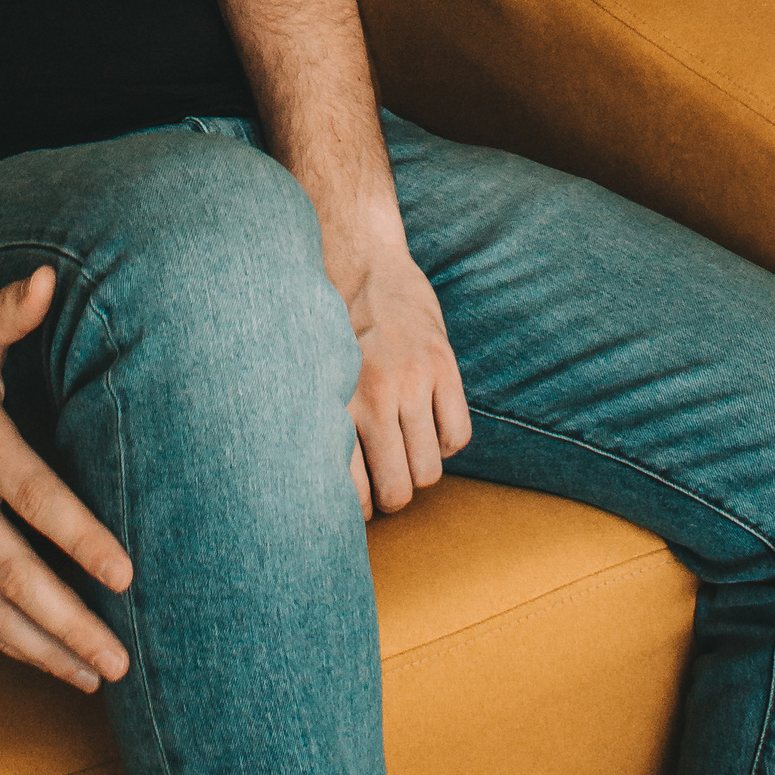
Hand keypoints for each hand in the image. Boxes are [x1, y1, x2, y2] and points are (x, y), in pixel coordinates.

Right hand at [0, 268, 132, 691]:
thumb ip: (11, 308)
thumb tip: (48, 276)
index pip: (33, 496)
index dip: (80, 536)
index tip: (125, 574)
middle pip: (12, 571)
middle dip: (68, 620)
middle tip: (118, 660)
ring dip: (36, 647)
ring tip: (89, 676)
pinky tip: (35, 658)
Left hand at [341, 253, 472, 516]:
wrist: (360, 260)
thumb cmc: (330, 327)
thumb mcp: (317, 377)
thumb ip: (326, 425)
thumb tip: (325, 490)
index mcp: (336, 404)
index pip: (352, 492)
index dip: (359, 514)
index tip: (360, 509)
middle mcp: (373, 396)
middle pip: (398, 491)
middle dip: (395, 496)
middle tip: (388, 481)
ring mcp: (412, 381)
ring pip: (430, 470)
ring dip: (421, 470)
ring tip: (408, 451)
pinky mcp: (443, 365)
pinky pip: (457, 436)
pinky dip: (447, 442)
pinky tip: (431, 424)